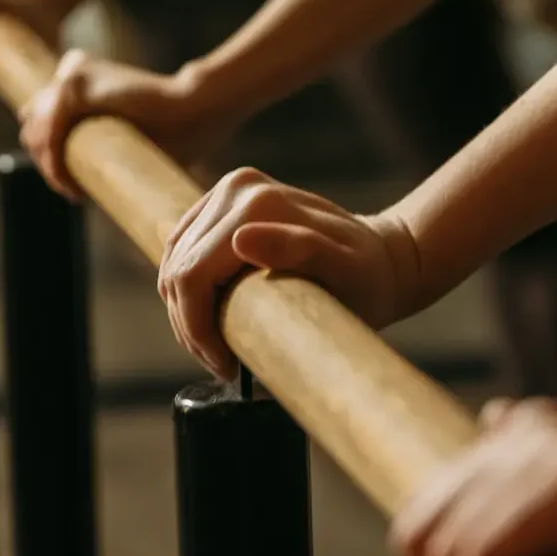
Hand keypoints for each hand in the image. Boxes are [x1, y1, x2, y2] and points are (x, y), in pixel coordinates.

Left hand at [19, 50, 218, 200]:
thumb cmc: (165, 132)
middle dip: (45, 160)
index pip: (39, 120)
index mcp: (78, 79)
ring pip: (37, 129)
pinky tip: (66, 179)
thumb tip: (75, 177)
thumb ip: (96, 143)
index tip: (70, 183)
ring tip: (71, 187)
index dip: (48, 155)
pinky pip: (49, 130)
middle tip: (70, 187)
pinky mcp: (76, 86)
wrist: (191, 114)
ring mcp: (70, 75)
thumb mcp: (121, 137)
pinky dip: (53, 158)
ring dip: (49, 163)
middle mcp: (69, 70)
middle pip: (32, 125)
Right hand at [157, 167, 422, 379]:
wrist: (382, 258)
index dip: (196, 329)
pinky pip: (182, 253)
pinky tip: (217, 317)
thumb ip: (298, 250)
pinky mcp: (221, 204)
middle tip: (224, 364)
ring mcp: (227, 192)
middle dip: (191, 326)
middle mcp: (236, 189)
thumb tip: (241, 241)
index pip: (191, 276)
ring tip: (221, 347)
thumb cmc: (366, 277)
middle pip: (178, 270)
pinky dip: (189, 292)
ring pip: (174, 263)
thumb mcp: (343, 271)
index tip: (226, 367)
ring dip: (187, 312)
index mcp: (256, 204)